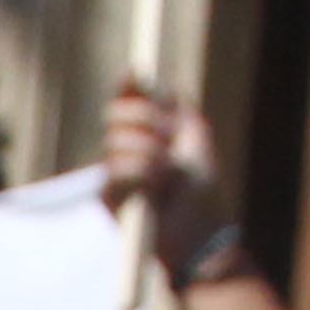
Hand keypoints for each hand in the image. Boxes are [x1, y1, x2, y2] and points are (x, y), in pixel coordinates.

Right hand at [98, 76, 216, 237]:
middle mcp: (125, 151)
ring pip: (116, 141)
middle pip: (116, 114)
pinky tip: (156, 188)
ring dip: (151, 154)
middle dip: (147, 121)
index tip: (136, 75)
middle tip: (171, 140)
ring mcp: (114, 176)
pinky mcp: (108, 200)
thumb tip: (140, 72)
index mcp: (146, 134)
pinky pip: (116, 169)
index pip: (126, 102)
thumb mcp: (194, 138)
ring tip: (169, 175)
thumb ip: (172, 107)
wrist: (199, 237)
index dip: (129, 88)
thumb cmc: (201, 192)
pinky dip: (142, 173)